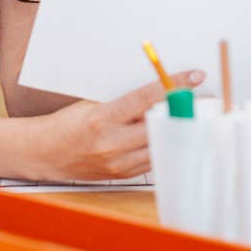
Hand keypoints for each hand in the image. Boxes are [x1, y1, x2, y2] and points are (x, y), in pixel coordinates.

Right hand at [33, 70, 202, 180]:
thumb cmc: (68, 123)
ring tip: (194, 115)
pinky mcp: (122, 175)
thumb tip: (163, 90)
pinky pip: (152, 159)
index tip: (194, 76)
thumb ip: (127, 101)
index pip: (147, 98)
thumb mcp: (94, 103)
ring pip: (162, 144)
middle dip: (185, 110)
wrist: (45, 153)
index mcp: (103, 119)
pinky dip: (164, 145)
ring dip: (179, 129)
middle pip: (161, 124)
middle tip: (205, 99)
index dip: (174, 84)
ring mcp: (118, 163)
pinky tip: (174, 134)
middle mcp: (112, 144)